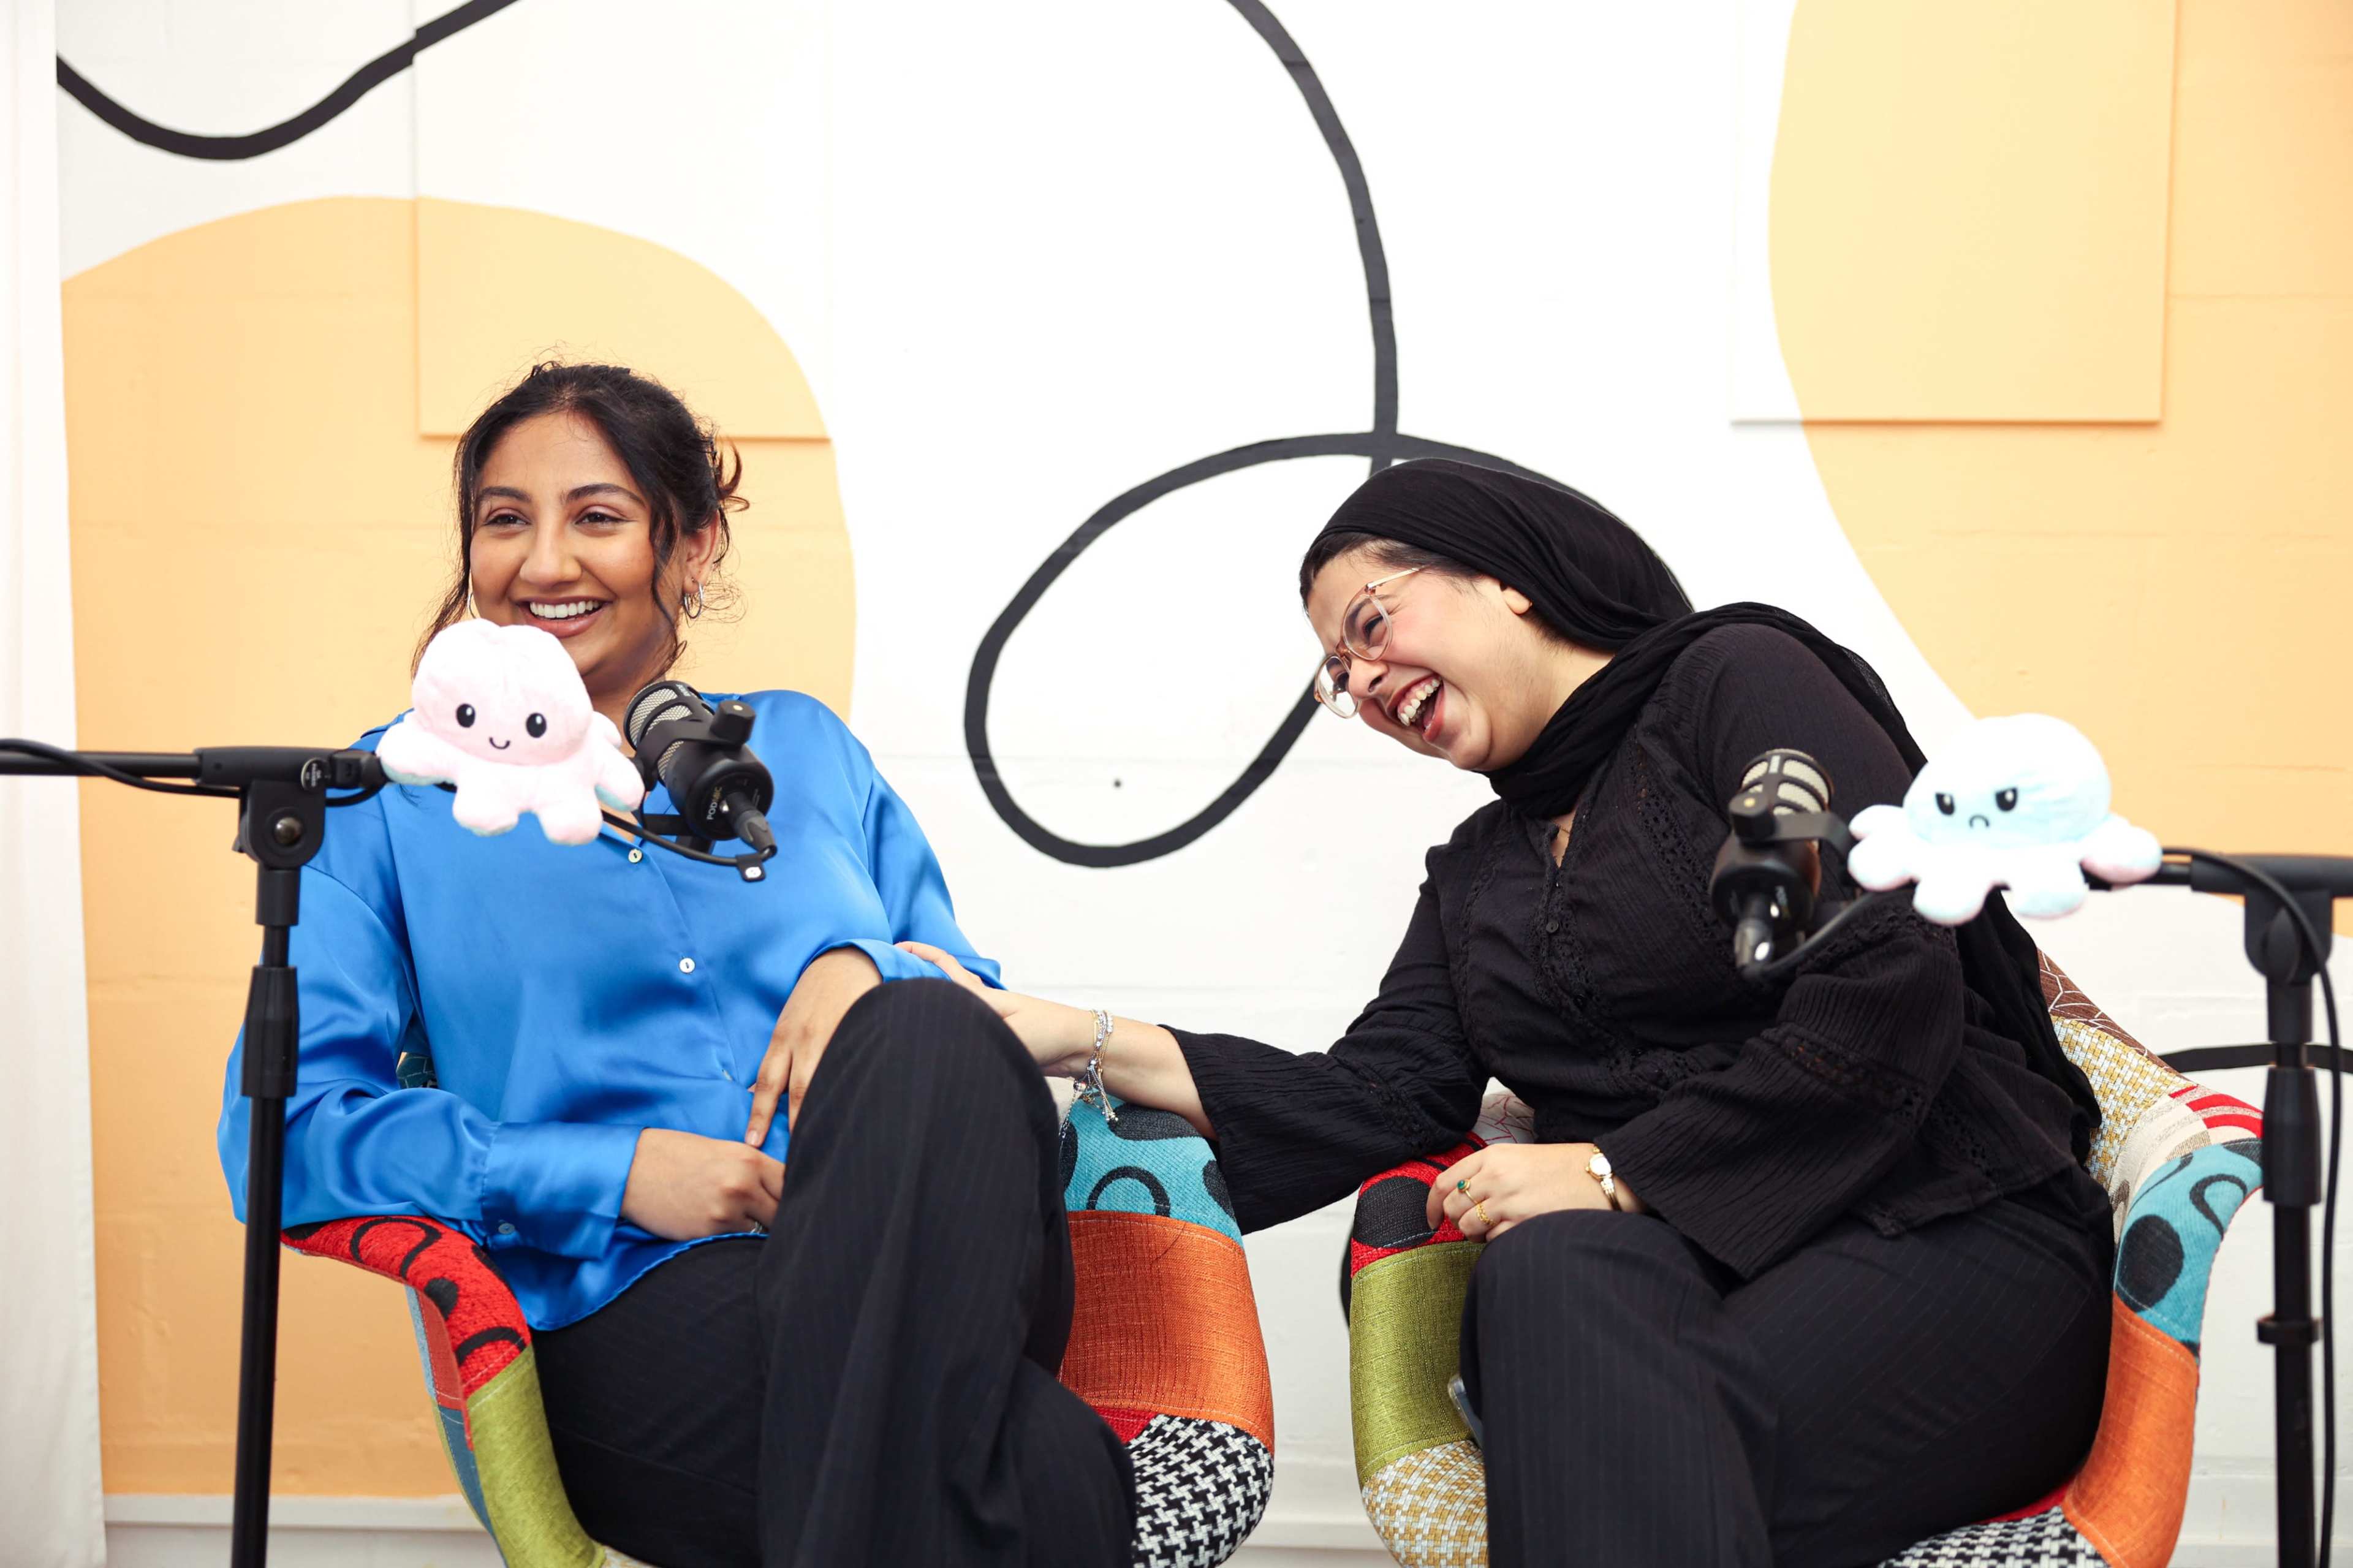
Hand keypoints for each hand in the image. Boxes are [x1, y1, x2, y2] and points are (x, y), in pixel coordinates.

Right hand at [621, 1128, 784, 1240]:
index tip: (794, 1199)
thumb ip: (753, 1168)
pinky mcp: (707, 1233)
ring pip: (761, 1231)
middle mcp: (742, 1185)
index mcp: (749, 1159)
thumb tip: (785, 1187)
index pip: (792, 1182)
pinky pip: (735, 1242)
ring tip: (741, 1222)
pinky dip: (733, 1239)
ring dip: (755, 1229)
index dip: (795, 1193)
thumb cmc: (676, 1155)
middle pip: (783, 1211)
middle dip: (779, 1215)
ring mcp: (725, 1211)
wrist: (630, 1169)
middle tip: (770, 1217)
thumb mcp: (722, 1150)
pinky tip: (720, 1228)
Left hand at [745, 946, 880, 1143]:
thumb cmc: (814, 998)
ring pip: (825, 1083)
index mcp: (783, 1039)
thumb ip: (779, 1059)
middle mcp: (805, 1041)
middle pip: (796, 1091)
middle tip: (793, 1158)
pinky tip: (857, 1110)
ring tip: (826, 1143)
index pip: (767, 1084)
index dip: (758, 1115)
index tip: (752, 1143)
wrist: (845, 960)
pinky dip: (852, 1089)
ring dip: (822, 1113)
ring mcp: (834, 1038)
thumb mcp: (788, 1024)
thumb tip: (756, 1096)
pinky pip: (854, 1068)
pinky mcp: (859, 1033)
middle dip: (794, 1126)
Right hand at [896, 941, 1094, 1074]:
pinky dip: (946, 1026)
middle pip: (940, 985)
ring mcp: (988, 1020)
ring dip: (929, 1005)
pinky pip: (963, 1026)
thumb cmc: (1047, 1035)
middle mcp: (980, 1004)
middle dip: (913, 980)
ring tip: (900, 1011)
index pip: (943, 967)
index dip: (919, 953)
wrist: (1080, 1045)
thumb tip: (947, 1045)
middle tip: (884, 981)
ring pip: (950, 1007)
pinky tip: (936, 1038)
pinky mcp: (996, 1037)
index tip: (894, 947)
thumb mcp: (1008, 1037)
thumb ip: (979, 1038)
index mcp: (980, 997)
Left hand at [1426, 1142, 1643, 1241]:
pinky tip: (1517, 1229)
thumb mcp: (1518, 1158)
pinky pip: (1493, 1241)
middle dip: (1458, 1221)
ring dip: (1478, 1234)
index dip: (1430, 1205)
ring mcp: (1508, 1201)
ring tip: (1499, 1226)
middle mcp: (1495, 1177)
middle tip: (1477, 1223)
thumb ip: (1487, 1174)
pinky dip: (1499, 1241)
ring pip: (1468, 1228)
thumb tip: (1458, 1200)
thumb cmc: (1561, 1168)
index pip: (1443, 1183)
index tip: (1431, 1220)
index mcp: (1491, 1157)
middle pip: (1452, 1209)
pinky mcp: (1523, 1223)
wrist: (1601, 1175)